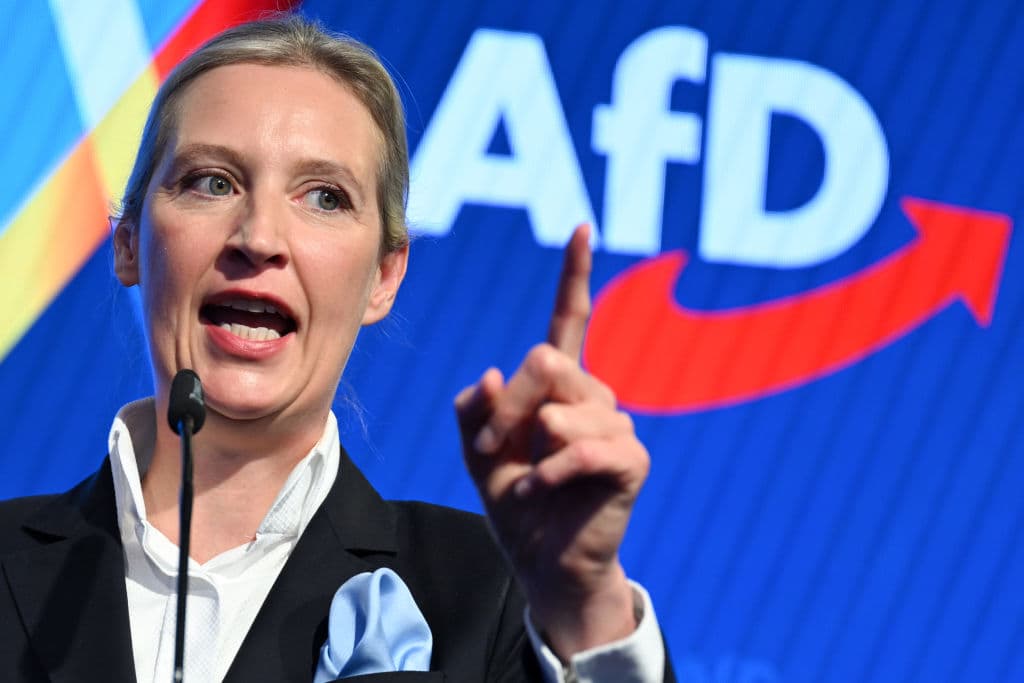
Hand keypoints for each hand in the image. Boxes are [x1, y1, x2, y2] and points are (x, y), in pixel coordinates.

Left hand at [455, 225, 650, 657]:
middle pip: (546, 361)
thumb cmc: (513, 500)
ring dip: (529, 451)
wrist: (540, 561)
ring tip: (527, 481)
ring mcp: (616, 424)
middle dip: (510, 408)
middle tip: (497, 448)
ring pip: (564, 407)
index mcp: (558, 385)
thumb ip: (475, 410)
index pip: (569, 319)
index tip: (582, 228)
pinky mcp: (631, 459)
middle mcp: (592, 394)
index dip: (575, 275)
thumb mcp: (477, 451)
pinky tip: (542, 491)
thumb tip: (494, 374)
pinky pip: (587, 447)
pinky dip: (552, 474)